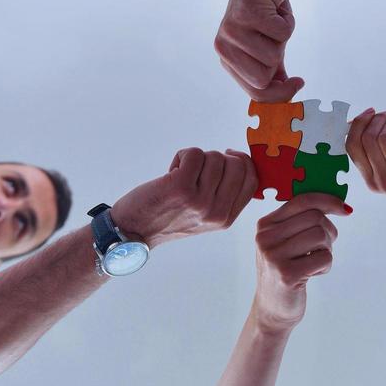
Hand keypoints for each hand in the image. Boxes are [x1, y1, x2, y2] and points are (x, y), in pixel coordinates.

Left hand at [111, 148, 257, 248]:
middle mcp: (216, 212)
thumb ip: (225, 196)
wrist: (133, 232)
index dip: (243, 161)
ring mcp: (200, 200)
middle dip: (218, 158)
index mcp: (226, 219)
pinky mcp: (180, 187)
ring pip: (214, 156)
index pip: (253, 180)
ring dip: (196, 158)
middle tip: (198, 169)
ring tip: (181, 174)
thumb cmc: (167, 218)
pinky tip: (171, 171)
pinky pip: (194, 153)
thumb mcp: (205, 217)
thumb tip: (240, 161)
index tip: (229, 156)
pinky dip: (182, 155)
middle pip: (237, 165)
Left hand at [215, 0, 303, 101]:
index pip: (255, 92)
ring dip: (283, 36)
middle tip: (273, 36)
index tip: (298, 84)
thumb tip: (287, 97)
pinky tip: (276, 7)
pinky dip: (288, 19)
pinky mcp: (248, 12)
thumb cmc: (266, 13)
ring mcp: (233, 29)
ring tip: (273, 19)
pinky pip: (283, 32)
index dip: (280, 94)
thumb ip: (273, 73)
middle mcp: (224, 46)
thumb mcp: (268, 47)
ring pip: (274, 55)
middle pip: (264, 78)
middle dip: (279, 58)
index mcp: (227, 58)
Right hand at [253, 193, 349, 333]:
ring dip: (327, 249)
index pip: (302, 200)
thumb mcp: (285, 241)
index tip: (345, 209)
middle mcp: (265, 238)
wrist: (272, 309)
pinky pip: (325, 258)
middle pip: (315, 217)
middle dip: (329, 231)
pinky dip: (326, 265)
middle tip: (324, 247)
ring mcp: (274, 256)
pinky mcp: (287, 275)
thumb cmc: (285, 270)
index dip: (328, 201)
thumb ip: (301, 219)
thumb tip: (338, 202)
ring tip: (316, 261)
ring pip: (321, 235)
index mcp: (265, 225)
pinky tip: (314, 274)